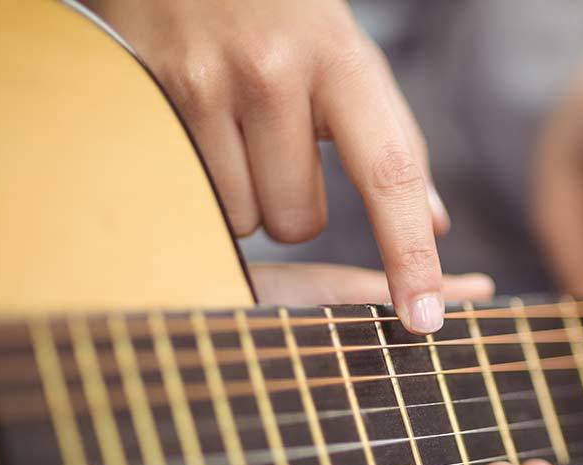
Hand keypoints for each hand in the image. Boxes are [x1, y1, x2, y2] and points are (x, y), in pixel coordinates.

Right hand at [86, 0, 449, 334]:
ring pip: (242, 219)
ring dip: (248, 197)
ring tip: (240, 132)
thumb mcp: (352, 62)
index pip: (388, 176)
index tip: (424, 316)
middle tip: (284, 150)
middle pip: (299, 223)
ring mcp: (204, 83)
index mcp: (343, 63)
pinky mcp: (149, 95)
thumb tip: (434, 225)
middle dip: (298, 207)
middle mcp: (273, 73)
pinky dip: (203, 182)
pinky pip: (191, 196)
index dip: (409, 255)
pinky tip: (202, 127)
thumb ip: (394, 142)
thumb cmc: (290, 19)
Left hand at [250, 262, 563, 464]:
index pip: (477, 441)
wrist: (207, 318)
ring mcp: (363, 464)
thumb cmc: (280, 308)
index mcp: (409, 407)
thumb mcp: (366, 298)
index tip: (556, 455)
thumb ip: (428, 299)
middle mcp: (392, 442)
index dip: (520, 456)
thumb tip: (487, 287)